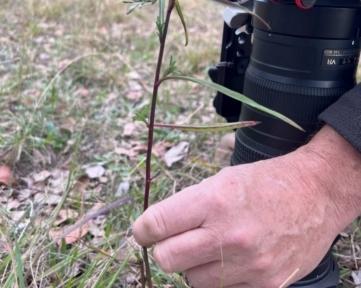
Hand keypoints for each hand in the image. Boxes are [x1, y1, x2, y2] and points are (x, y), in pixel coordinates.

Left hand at [133, 126, 360, 287]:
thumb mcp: (221, 180)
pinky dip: (218, 277)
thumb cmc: (264, 182)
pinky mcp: (265, 285)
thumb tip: (156, 228)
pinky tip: (230, 259)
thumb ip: (188, 206)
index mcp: (213, 201)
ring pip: (191, 280)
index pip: (157, 224)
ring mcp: (247, 265)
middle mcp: (227, 235)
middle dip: (164, 249)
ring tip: (210, 246)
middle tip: (175, 239)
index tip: (144, 231)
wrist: (314, 194)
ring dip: (193, 265)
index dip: (143, 229)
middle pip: (166, 259)